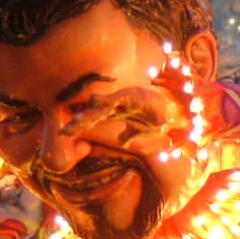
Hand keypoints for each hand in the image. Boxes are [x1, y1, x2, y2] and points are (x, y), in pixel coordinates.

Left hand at [62, 83, 190, 151]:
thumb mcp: (143, 131)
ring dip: (89, 114)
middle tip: (64, 131)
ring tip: (76, 120)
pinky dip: (107, 100)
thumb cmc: (158, 119)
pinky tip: (95, 101)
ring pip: (102, 108)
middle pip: (93, 114)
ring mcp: (123, 100)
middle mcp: (116, 106)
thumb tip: (123, 142)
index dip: (79, 126)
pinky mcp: (132, 96)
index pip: (93, 120)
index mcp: (116, 114)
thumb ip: (131, 135)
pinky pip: (117, 98)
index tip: (64, 133)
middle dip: (79, 122)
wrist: (175, 110)